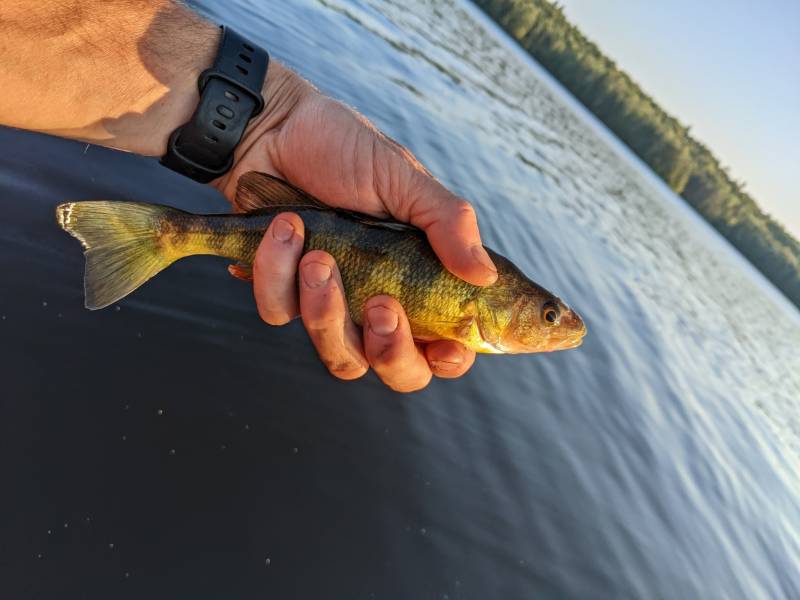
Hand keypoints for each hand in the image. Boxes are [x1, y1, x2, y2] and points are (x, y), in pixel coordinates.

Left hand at [212, 63, 494, 390]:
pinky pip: (280, 313)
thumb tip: (486, 277)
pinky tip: (286, 226)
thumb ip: (447, 224)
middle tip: (380, 305)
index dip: (449, 359)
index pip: (445, 345)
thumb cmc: (344, 148)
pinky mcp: (283, 294)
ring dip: (327, 307)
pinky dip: (279, 270)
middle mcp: (377, 302)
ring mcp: (330, 304)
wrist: (270, 128)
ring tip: (318, 254)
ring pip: (337, 354)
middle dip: (390, 350)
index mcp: (417, 279)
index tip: (448, 345)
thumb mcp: (403, 178)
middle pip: (396, 372)